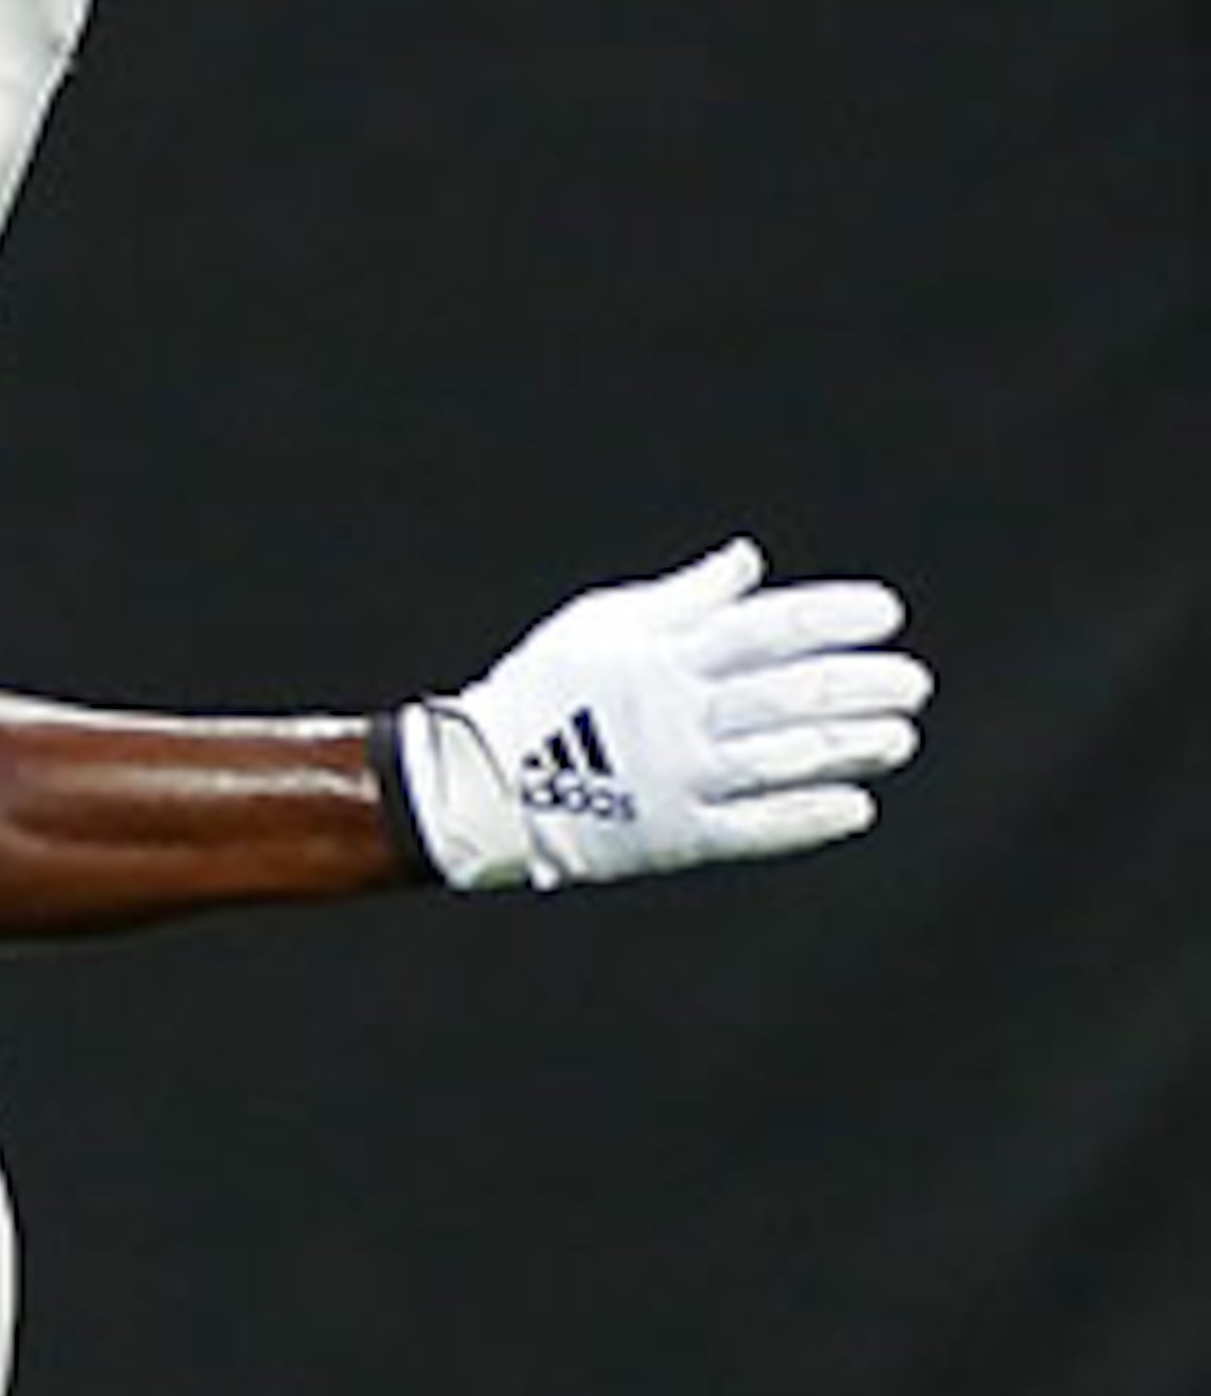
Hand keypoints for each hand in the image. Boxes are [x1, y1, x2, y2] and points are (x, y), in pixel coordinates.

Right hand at [396, 539, 927, 893]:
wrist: (481, 781)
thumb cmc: (544, 691)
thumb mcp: (602, 623)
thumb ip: (683, 597)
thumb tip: (749, 560)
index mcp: (660, 655)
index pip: (762, 628)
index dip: (829, 617)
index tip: (885, 613)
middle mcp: (676, 714)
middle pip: (785, 694)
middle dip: (856, 684)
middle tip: (914, 681)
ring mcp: (678, 777)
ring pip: (781, 759)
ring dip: (847, 747)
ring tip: (901, 737)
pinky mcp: (673, 835)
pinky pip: (752, 828)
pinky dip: (805, 817)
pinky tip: (856, 805)